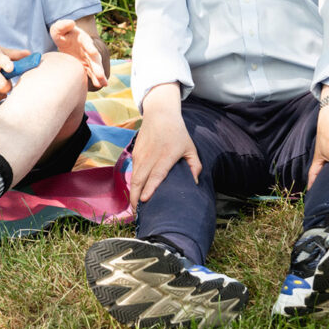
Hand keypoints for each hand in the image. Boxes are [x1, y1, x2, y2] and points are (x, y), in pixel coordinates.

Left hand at [49, 19, 106, 88]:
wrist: (66, 40)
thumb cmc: (62, 34)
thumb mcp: (59, 29)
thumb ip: (62, 25)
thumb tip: (71, 23)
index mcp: (82, 38)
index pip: (87, 43)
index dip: (90, 47)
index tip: (93, 52)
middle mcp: (88, 48)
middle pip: (94, 58)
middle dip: (97, 67)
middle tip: (100, 74)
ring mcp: (88, 58)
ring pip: (95, 67)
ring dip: (99, 75)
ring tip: (103, 83)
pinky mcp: (86, 65)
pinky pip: (92, 72)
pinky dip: (96, 78)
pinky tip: (101, 85)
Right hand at [129, 87, 200, 209]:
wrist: (160, 115)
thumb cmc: (177, 133)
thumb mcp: (190, 148)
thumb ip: (195, 165)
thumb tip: (194, 183)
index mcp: (166, 156)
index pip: (156, 175)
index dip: (150, 188)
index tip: (145, 200)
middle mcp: (151, 156)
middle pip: (140, 179)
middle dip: (136, 197)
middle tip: (138, 213)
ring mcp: (141, 155)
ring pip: (134, 177)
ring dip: (133, 192)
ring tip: (136, 208)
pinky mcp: (135, 154)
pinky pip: (134, 172)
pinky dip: (134, 184)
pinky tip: (136, 193)